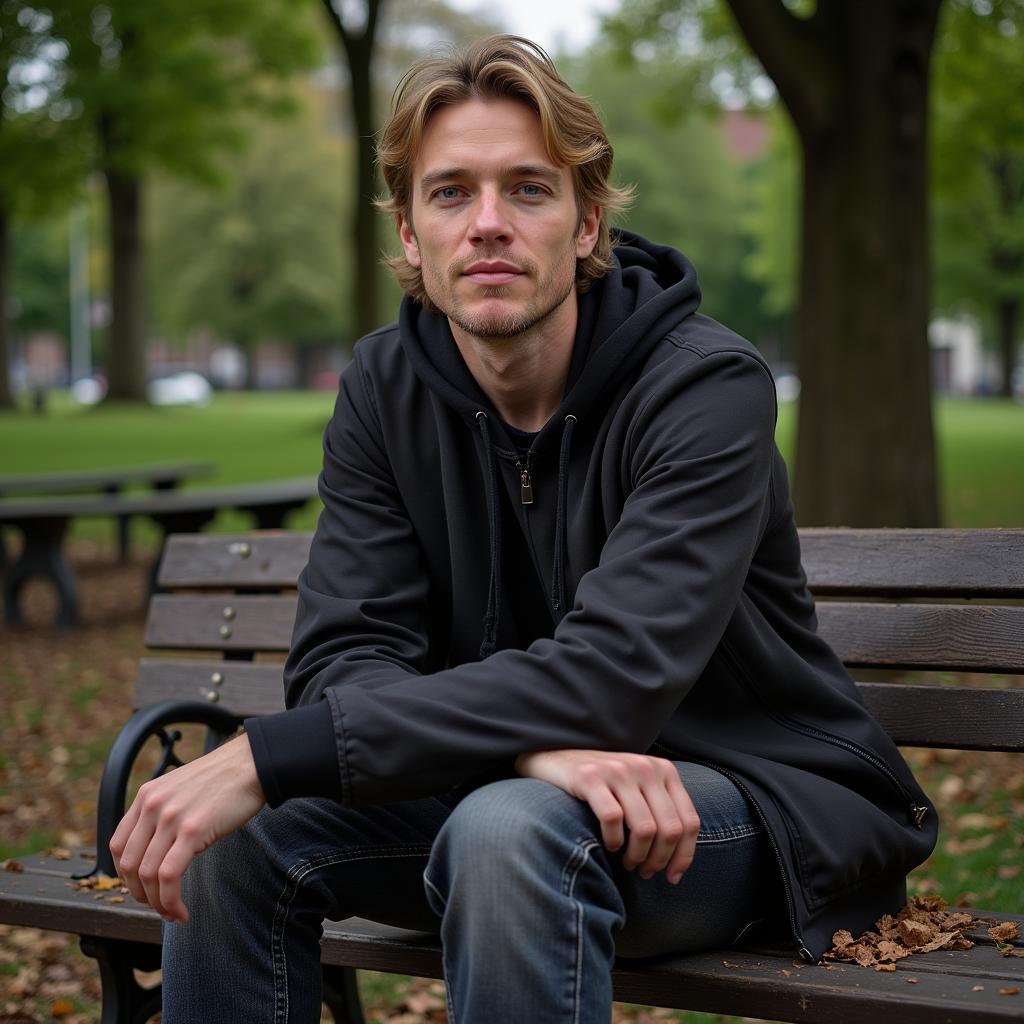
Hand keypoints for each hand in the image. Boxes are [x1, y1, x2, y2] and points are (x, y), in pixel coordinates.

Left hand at [110, 733, 265, 923]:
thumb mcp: (180, 789)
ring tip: (172, 913)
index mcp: (146, 796)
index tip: (141, 888)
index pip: (117, 845)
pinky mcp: (193, 830)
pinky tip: (182, 910)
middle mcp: (152, 805)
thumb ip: (162, 813)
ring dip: (157, 903)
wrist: (252, 763)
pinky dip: (170, 901)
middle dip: (140, 894)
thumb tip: (157, 851)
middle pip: (129, 864)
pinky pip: (169, 876)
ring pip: (148, 875)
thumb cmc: (224, 779)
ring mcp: (171, 817)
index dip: (125, 875)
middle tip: (157, 905)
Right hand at [514, 749, 698, 884]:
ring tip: (627, 862)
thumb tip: (679, 865)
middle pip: (670, 830)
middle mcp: (645, 767)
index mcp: (663, 770)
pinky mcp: (590, 777)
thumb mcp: (639, 790)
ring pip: (645, 829)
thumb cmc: (603, 784)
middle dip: (659, 860)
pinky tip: (609, 845)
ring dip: (637, 856)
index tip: (672, 877)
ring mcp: (617, 770)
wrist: (556, 756)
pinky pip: (612, 819)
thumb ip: (661, 813)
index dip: (684, 856)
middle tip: (644, 871)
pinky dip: (613, 840)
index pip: (689, 822)